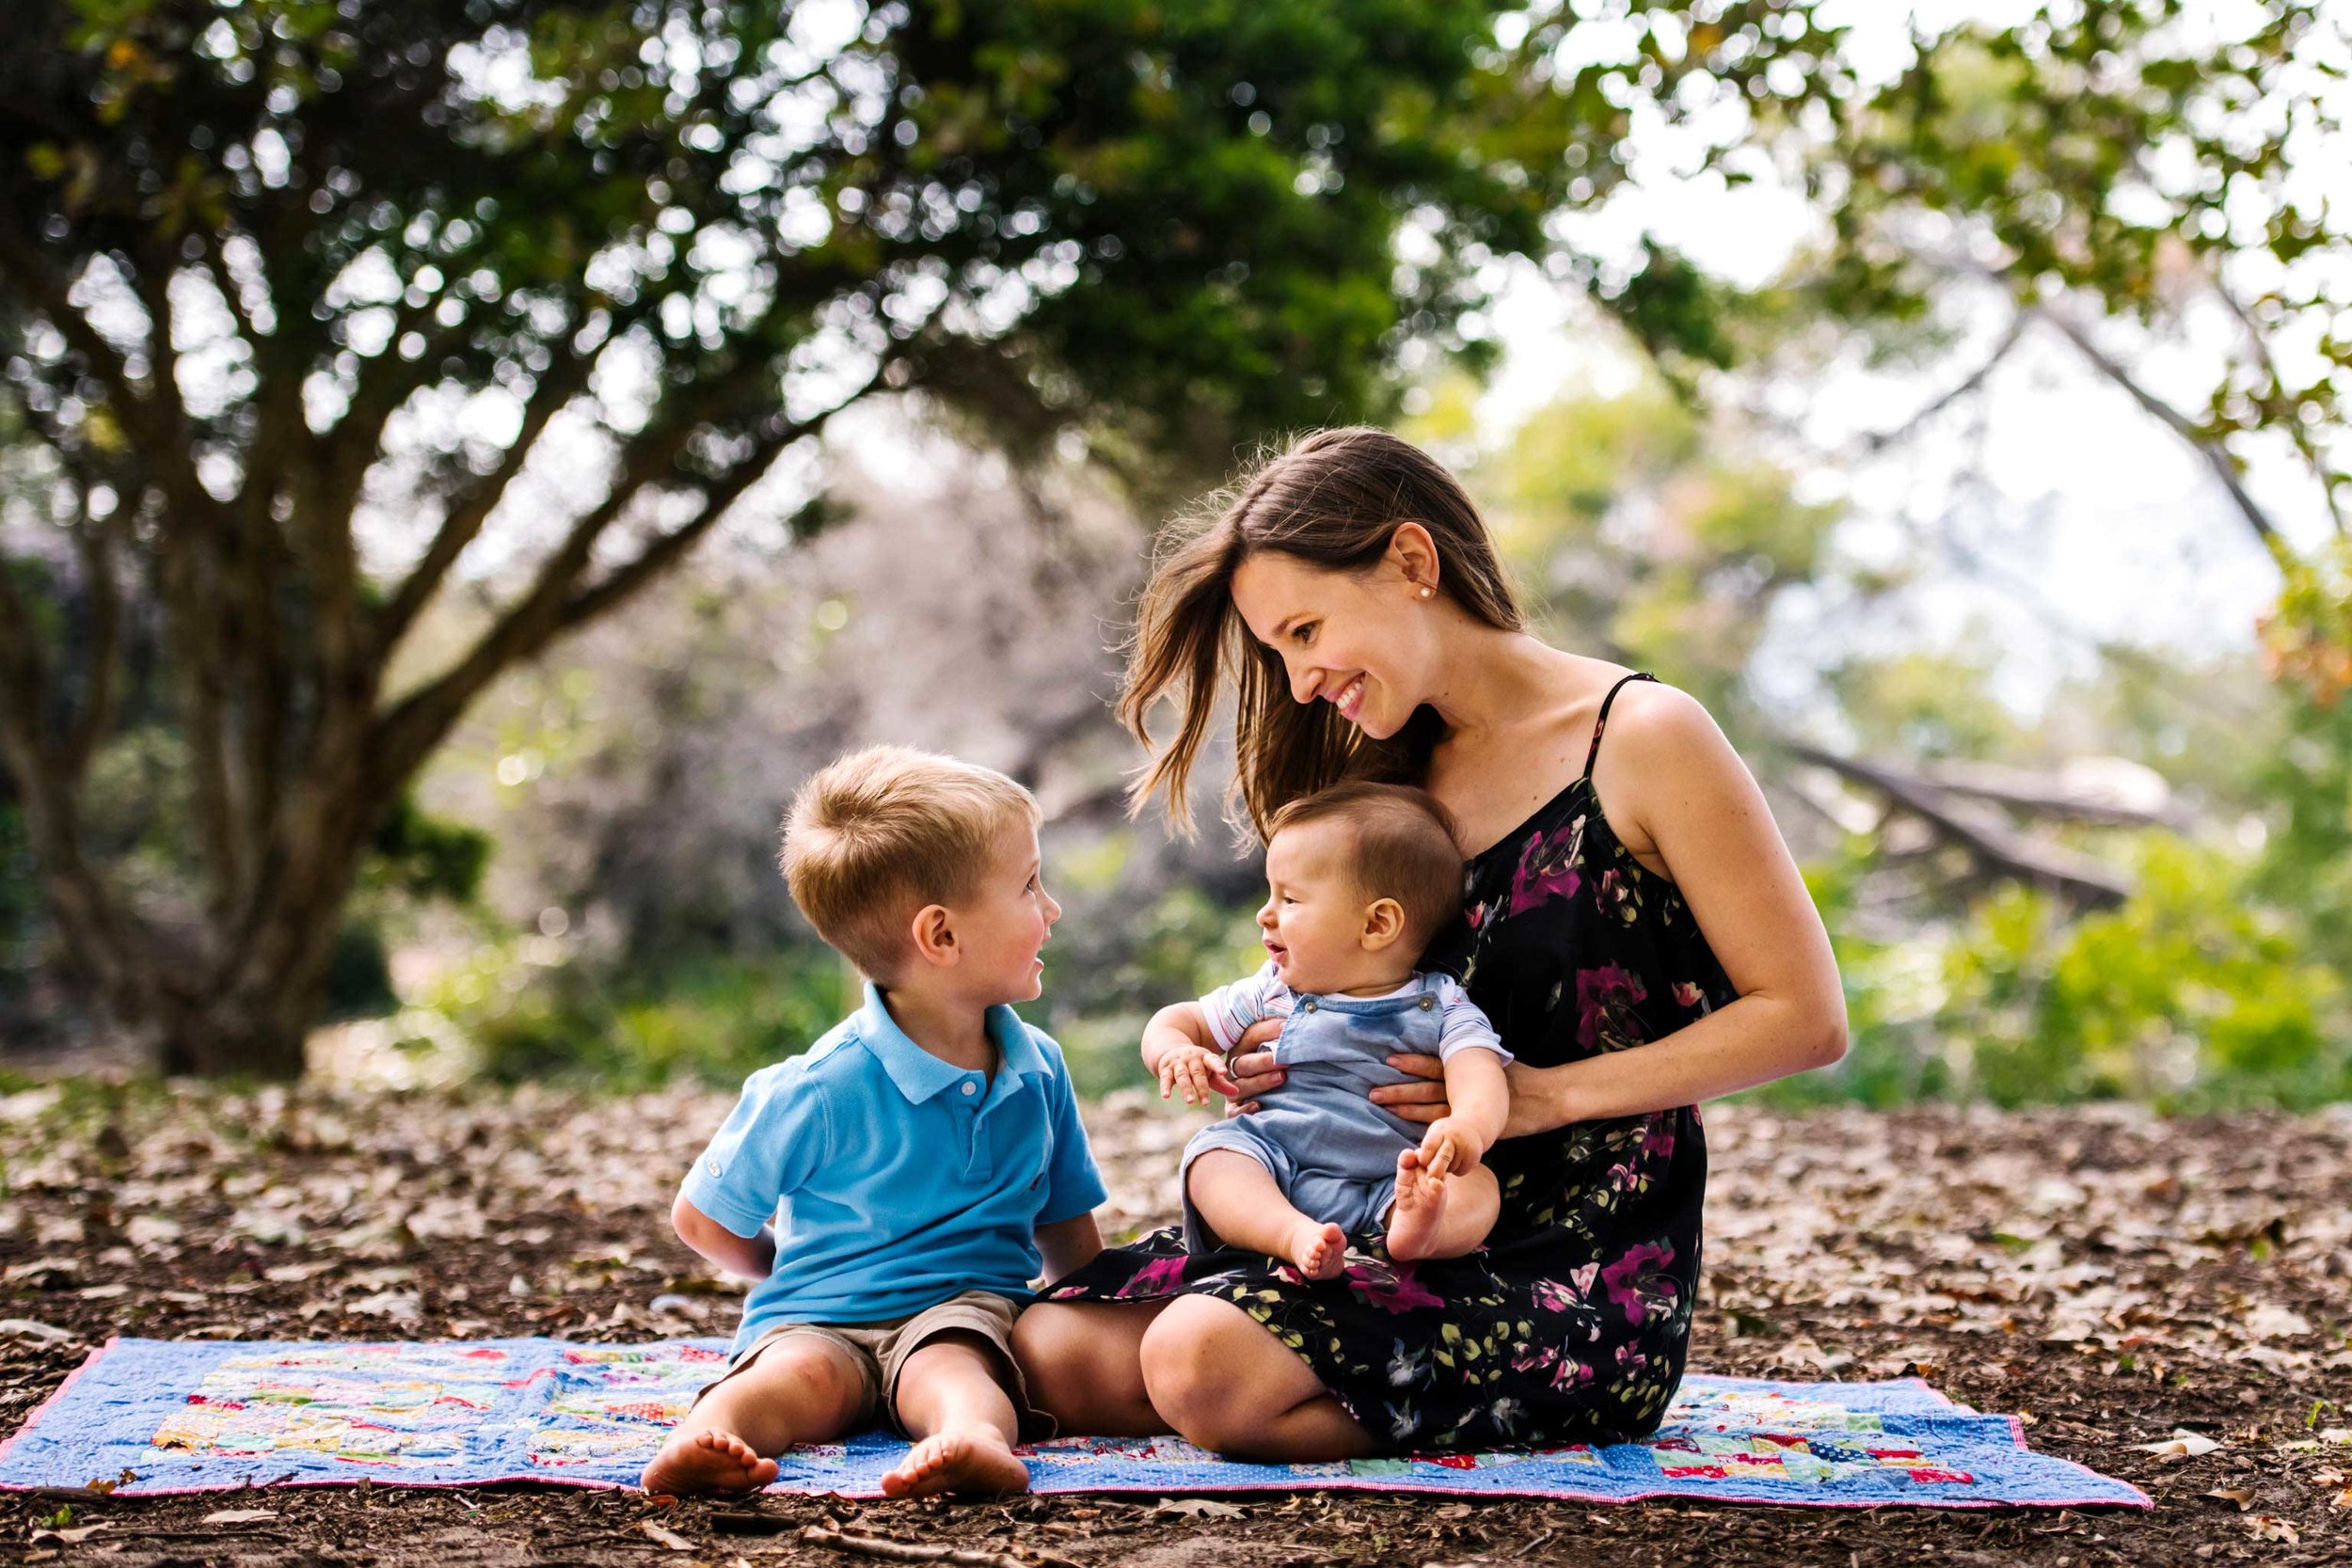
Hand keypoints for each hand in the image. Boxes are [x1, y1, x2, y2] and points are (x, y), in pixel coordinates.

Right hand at [1157, 1044, 1238, 1106]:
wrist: (1171, 1049)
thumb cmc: (1196, 1066)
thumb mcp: (1209, 1071)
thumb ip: (1221, 1083)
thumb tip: (1237, 1093)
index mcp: (1205, 1057)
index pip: (1212, 1060)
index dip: (1218, 1066)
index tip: (1224, 1072)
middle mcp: (1191, 1059)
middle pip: (1197, 1073)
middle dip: (1201, 1087)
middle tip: (1206, 1102)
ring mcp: (1178, 1063)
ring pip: (1182, 1076)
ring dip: (1186, 1089)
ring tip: (1190, 1101)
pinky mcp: (1166, 1069)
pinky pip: (1165, 1078)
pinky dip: (1165, 1087)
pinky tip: (1166, 1096)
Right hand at [1221, 1017, 1286, 1114]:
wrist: (1269, 1091)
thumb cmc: (1278, 1061)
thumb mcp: (1278, 1044)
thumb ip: (1284, 1032)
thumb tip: (1302, 1015)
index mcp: (1244, 1047)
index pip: (1252, 1035)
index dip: (1268, 1031)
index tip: (1286, 1028)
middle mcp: (1235, 1066)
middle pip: (1245, 1063)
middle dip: (1265, 1061)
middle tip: (1285, 1061)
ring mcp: (1233, 1087)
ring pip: (1241, 1086)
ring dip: (1260, 1082)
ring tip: (1281, 1078)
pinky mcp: (1233, 1107)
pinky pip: (1233, 1111)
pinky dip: (1244, 1109)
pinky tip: (1259, 1105)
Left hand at [1376, 1056, 1575, 1138]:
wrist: (1546, 1098)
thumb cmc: (1521, 1079)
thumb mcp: (1494, 1064)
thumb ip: (1470, 1063)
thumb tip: (1454, 1053)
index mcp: (1467, 1070)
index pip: (1435, 1065)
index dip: (1412, 1063)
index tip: (1390, 1060)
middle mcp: (1464, 1089)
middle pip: (1426, 1089)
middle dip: (1399, 1090)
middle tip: (1373, 1093)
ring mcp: (1469, 1110)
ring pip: (1432, 1111)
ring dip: (1407, 1110)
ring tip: (1384, 1109)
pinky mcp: (1476, 1128)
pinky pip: (1447, 1131)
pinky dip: (1429, 1134)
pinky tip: (1412, 1138)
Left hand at [1416, 1115, 1483, 1181]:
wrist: (1471, 1127)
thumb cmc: (1444, 1134)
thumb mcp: (1434, 1134)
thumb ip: (1425, 1148)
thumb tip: (1413, 1157)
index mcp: (1440, 1132)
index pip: (1430, 1146)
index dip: (1424, 1157)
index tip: (1421, 1163)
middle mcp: (1454, 1138)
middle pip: (1443, 1157)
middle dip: (1435, 1171)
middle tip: (1430, 1179)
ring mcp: (1466, 1148)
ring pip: (1451, 1167)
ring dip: (1446, 1169)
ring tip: (1447, 1159)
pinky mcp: (1474, 1157)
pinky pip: (1461, 1171)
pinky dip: (1456, 1170)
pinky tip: (1457, 1160)